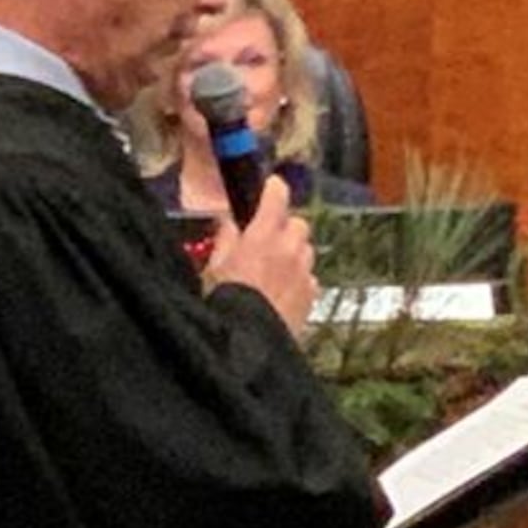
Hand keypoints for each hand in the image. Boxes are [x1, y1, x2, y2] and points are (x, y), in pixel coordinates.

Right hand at [205, 175, 318, 336]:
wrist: (248, 340)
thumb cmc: (226, 302)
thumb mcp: (215, 266)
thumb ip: (225, 239)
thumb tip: (228, 222)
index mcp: (263, 235)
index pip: (277, 196)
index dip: (274, 189)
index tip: (271, 187)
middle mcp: (290, 249)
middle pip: (298, 223)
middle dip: (285, 227)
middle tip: (268, 239)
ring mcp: (304, 272)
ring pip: (306, 250)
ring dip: (294, 253)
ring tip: (274, 269)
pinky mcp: (311, 294)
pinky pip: (309, 277)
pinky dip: (299, 279)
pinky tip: (282, 291)